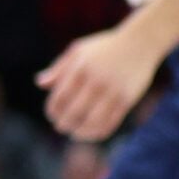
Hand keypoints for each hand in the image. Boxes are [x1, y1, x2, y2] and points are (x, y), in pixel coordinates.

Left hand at [39, 22, 159, 140]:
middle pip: (75, 111)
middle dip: (64, 123)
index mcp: (79, 69)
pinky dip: (100, 131)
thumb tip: (40, 84)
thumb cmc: (102, 48)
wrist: (138, 44)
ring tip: (74, 134)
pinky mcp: (127, 100)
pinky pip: (112, 122)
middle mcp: (95, 81)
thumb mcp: (76, 51)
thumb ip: (58, 69)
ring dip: (82, 132)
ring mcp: (113, 92)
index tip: (51, 116)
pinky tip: (92, 133)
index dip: (53, 110)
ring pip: (94, 121)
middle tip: (60, 128)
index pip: (60, 97)